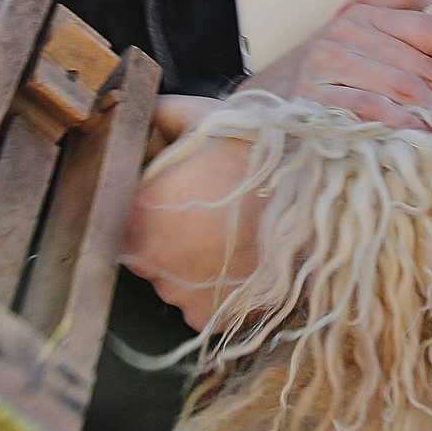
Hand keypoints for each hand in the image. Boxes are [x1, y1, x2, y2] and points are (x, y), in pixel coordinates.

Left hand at [123, 97, 257, 331]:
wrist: (318, 202)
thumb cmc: (258, 156)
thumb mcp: (202, 116)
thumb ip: (156, 115)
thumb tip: (130, 115)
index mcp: (138, 210)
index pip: (113, 205)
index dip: (138, 193)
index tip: (163, 186)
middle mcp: (149, 260)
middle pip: (137, 241)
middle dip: (159, 225)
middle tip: (199, 205)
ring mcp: (178, 293)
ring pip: (166, 272)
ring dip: (185, 255)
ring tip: (223, 230)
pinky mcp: (207, 315)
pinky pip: (195, 299)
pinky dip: (209, 283)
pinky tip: (232, 257)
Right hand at [242, 0, 431, 129]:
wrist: (258, 109)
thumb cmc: (318, 81)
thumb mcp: (354, 41)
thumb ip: (398, 26)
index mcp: (363, 12)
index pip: (429, 24)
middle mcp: (346, 30)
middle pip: (421, 62)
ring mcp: (328, 61)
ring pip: (402, 85)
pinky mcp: (314, 95)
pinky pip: (371, 108)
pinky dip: (402, 126)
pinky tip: (422, 141)